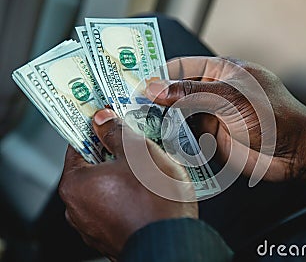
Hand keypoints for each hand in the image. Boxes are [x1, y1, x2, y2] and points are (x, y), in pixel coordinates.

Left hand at [58, 109, 197, 259]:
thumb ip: (116, 133)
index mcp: (76, 185)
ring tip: (147, 168)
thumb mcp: (137, 152)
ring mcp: (94, 226)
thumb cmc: (154, 200)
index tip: (106, 121)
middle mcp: (77, 209)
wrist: (172, 241)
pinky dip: (128, 196)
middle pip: (92, 168)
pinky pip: (116, 207)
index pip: (78, 146)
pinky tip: (148, 190)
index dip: (95, 130)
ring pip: (107, 188)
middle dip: (113, 153)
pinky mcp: (111, 236)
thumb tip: (102, 120)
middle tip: (133, 143)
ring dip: (122, 175)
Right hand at [145, 57, 305, 181]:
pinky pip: (187, 139)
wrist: (295, 154)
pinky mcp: (212, 140)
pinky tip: (159, 144)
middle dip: (157, 102)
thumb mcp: (229, 98)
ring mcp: (213, 117)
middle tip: (131, 110)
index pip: (182, 67)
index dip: (159, 75)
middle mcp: (214, 94)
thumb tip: (155, 88)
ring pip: (179, 117)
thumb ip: (190, 92)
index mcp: (221, 72)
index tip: (137, 85)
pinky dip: (173, 142)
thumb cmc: (274, 116)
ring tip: (139, 128)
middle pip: (177, 94)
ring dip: (163, 123)